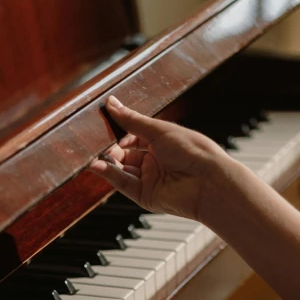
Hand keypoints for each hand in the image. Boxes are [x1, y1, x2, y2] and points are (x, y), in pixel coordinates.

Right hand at [90, 96, 229, 220]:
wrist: (208, 181)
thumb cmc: (193, 150)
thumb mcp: (158, 130)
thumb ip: (132, 120)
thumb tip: (111, 103)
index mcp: (162, 142)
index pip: (133, 135)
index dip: (118, 130)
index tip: (102, 124)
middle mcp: (155, 160)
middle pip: (125, 154)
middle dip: (110, 148)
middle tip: (95, 142)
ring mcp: (150, 179)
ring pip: (121, 170)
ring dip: (107, 162)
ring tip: (92, 155)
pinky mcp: (145, 196)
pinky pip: (124, 184)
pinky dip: (110, 175)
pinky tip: (97, 166)